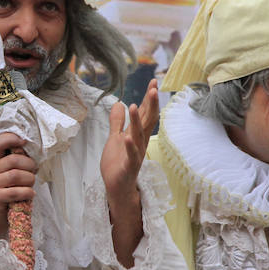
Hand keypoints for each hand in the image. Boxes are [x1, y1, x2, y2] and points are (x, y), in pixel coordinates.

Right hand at [0, 132, 36, 240]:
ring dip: (29, 179)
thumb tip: (33, 152)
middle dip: (30, 165)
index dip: (10, 139)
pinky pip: (15, 192)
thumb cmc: (8, 189)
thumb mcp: (10, 172)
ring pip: (16, 175)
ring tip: (31, 184)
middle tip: (34, 172)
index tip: (23, 142)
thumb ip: (17, 161)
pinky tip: (30, 194)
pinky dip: (27, 192)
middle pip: (14, 160)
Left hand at [101, 79, 157, 203]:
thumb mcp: (114, 138)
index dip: (148, 99)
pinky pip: (131, 156)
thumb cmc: (118, 163)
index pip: (144, 113)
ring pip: (138, 136)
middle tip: (154, 88)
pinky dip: (130, 147)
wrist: (117, 187)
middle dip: (150, 105)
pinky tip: (127, 137)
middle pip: (147, 121)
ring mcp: (136, 155)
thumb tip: (119, 104)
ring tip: (133, 106)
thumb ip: (117, 122)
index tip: (153, 83)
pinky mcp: (129, 167)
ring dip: (136, 121)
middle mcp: (140, 142)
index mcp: (136, 135)